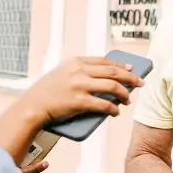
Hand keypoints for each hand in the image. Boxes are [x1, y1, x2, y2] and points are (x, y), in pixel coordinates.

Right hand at [19, 57, 144, 126]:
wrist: (32, 107)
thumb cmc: (48, 93)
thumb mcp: (62, 74)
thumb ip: (80, 73)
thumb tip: (107, 80)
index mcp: (76, 62)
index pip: (105, 61)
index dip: (121, 65)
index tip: (131, 69)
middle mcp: (79, 71)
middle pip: (113, 71)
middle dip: (130, 78)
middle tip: (140, 84)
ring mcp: (79, 85)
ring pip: (112, 86)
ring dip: (124, 94)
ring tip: (128, 100)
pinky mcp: (79, 101)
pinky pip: (103, 104)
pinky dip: (113, 108)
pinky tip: (116, 112)